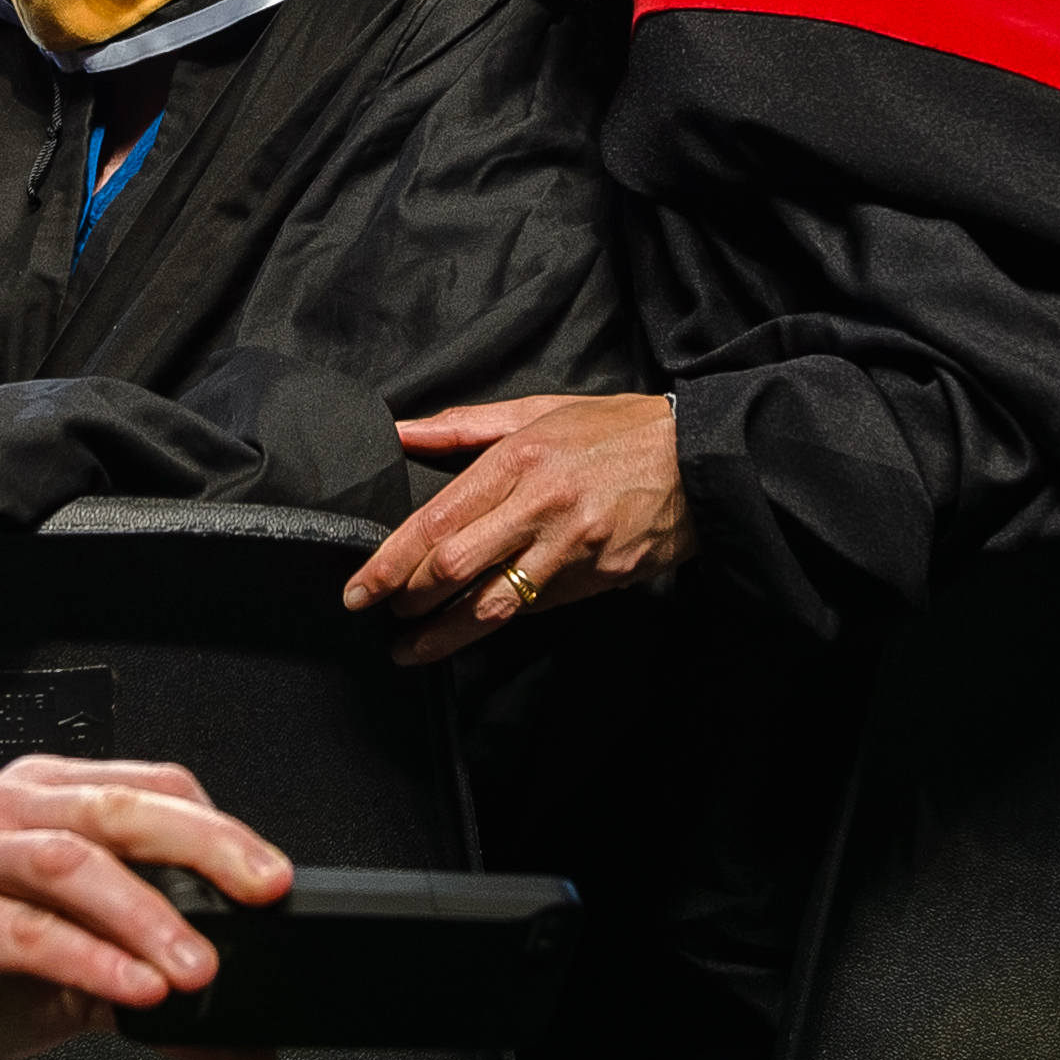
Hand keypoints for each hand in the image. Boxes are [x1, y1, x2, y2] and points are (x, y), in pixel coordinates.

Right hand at [0, 756, 291, 1059]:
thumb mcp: (71, 976)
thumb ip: (155, 995)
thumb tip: (247, 1046)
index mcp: (46, 797)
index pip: (151, 789)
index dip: (219, 829)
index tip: (274, 881)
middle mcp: (3, 807)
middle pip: (122, 810)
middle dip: (206, 849)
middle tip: (264, 894)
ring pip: (73, 862)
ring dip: (146, 915)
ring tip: (198, 969)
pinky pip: (26, 930)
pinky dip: (89, 959)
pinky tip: (134, 990)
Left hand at [341, 393, 692, 665]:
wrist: (699, 458)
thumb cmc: (613, 429)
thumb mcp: (538, 410)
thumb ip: (463, 427)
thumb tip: (399, 430)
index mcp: (519, 459)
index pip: (437, 519)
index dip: (391, 561)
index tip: (360, 588)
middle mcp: (542, 506)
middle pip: (456, 566)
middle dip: (408, 599)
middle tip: (375, 615)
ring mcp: (574, 547)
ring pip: (495, 603)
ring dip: (444, 633)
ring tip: (410, 649)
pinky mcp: (602, 577)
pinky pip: (540, 607)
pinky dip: (501, 620)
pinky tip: (473, 630)